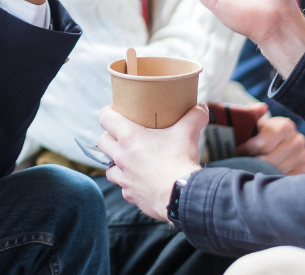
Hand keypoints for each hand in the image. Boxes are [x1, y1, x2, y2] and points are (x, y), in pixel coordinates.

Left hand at [98, 104, 207, 220]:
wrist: (182, 197)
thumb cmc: (180, 162)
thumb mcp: (188, 133)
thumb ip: (194, 116)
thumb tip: (201, 107)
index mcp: (130, 137)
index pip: (105, 118)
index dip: (109, 113)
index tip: (116, 112)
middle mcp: (122, 157)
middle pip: (102, 142)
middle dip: (110, 137)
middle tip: (123, 135)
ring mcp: (124, 178)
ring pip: (108, 167)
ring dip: (116, 162)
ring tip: (130, 159)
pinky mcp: (130, 195)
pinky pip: (123, 187)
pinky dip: (129, 182)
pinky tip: (141, 179)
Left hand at [235, 103, 304, 174]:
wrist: (281, 142)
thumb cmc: (263, 132)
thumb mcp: (256, 122)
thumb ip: (253, 113)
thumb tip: (261, 107)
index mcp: (286, 126)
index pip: (263, 144)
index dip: (247, 149)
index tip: (237, 151)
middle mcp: (298, 141)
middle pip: (269, 160)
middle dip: (252, 161)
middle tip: (241, 162)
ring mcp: (302, 157)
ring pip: (275, 171)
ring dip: (261, 171)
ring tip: (251, 167)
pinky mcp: (304, 170)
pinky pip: (283, 179)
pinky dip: (271, 178)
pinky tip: (264, 173)